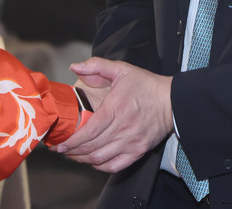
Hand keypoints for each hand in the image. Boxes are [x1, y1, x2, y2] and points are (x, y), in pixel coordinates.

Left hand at [55, 57, 172, 172]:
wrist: (172, 101)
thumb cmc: (147, 85)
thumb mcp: (122, 69)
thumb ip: (97, 65)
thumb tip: (75, 66)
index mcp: (116, 109)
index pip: (89, 132)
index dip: (72, 141)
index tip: (59, 144)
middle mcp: (122, 128)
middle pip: (91, 148)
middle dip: (72, 151)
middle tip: (60, 150)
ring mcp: (131, 142)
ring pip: (100, 159)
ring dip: (83, 160)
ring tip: (72, 156)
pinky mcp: (138, 151)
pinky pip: (115, 166)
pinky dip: (100, 166)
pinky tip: (93, 161)